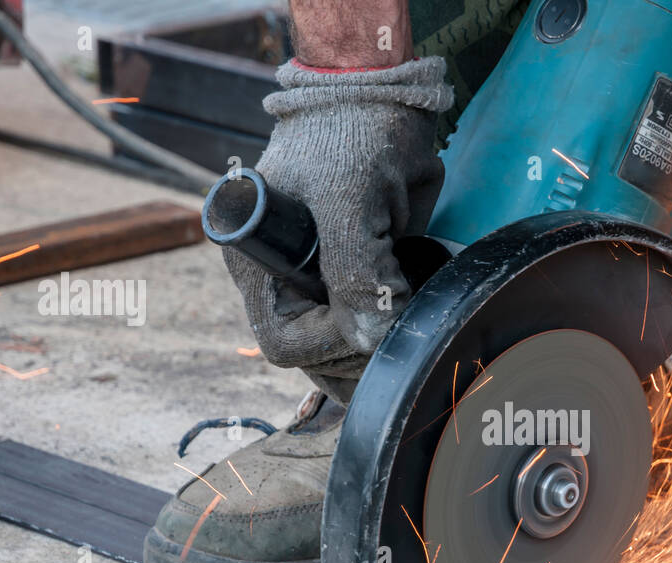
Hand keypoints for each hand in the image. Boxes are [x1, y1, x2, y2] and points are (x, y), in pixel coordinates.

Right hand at [224, 57, 452, 388]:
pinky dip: (394, 329)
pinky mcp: (351, 279)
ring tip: (410, 310)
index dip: (330, 346)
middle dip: (360, 353)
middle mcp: (281, 281)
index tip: (377, 316)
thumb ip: (353, 269)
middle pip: (314, 357)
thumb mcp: (350, 196)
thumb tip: (369, 337)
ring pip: (343, 352)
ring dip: (379, 347)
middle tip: (404, 323)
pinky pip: (368, 327)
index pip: (284, 342)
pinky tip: (415, 308)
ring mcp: (317, 284)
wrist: (382, 95)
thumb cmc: (352, 131)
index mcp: (256, 263)